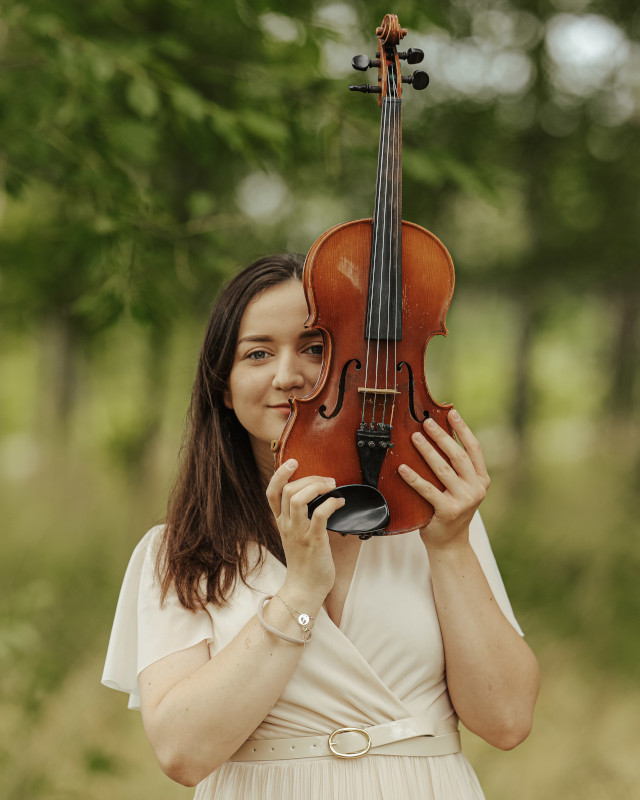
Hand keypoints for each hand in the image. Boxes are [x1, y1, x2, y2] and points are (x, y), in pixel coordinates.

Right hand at [265, 460, 344, 599]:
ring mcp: (299, 533)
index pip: (271, 493)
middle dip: (309, 478)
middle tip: (326, 480)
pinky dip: (331, 503)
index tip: (292, 462)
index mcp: (281, 522)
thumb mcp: (295, 535)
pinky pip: (320, 515)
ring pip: (298, 499)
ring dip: (317, 487)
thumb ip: (299, 517)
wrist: (304, 589)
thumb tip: (317, 497)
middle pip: (288, 490)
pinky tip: (339, 502)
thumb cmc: (305, 562)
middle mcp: (287, 525)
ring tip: (332, 487)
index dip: (279, 474)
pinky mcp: (314, 541)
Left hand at [398, 409, 489, 548]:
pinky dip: (414, 478)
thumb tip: (438, 435)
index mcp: (481, 479)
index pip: (474, 448)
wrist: (450, 543)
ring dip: (427, 451)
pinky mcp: (448, 511)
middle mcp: (476, 488)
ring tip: (414, 438)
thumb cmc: (450, 509)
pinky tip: (402, 468)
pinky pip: (427, 490)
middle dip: (441, 436)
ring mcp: (463, 500)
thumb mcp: (461, 487)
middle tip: (426, 422)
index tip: (451, 412)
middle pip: (457, 455)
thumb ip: (456, 468)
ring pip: (443, 470)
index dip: (463, 429)